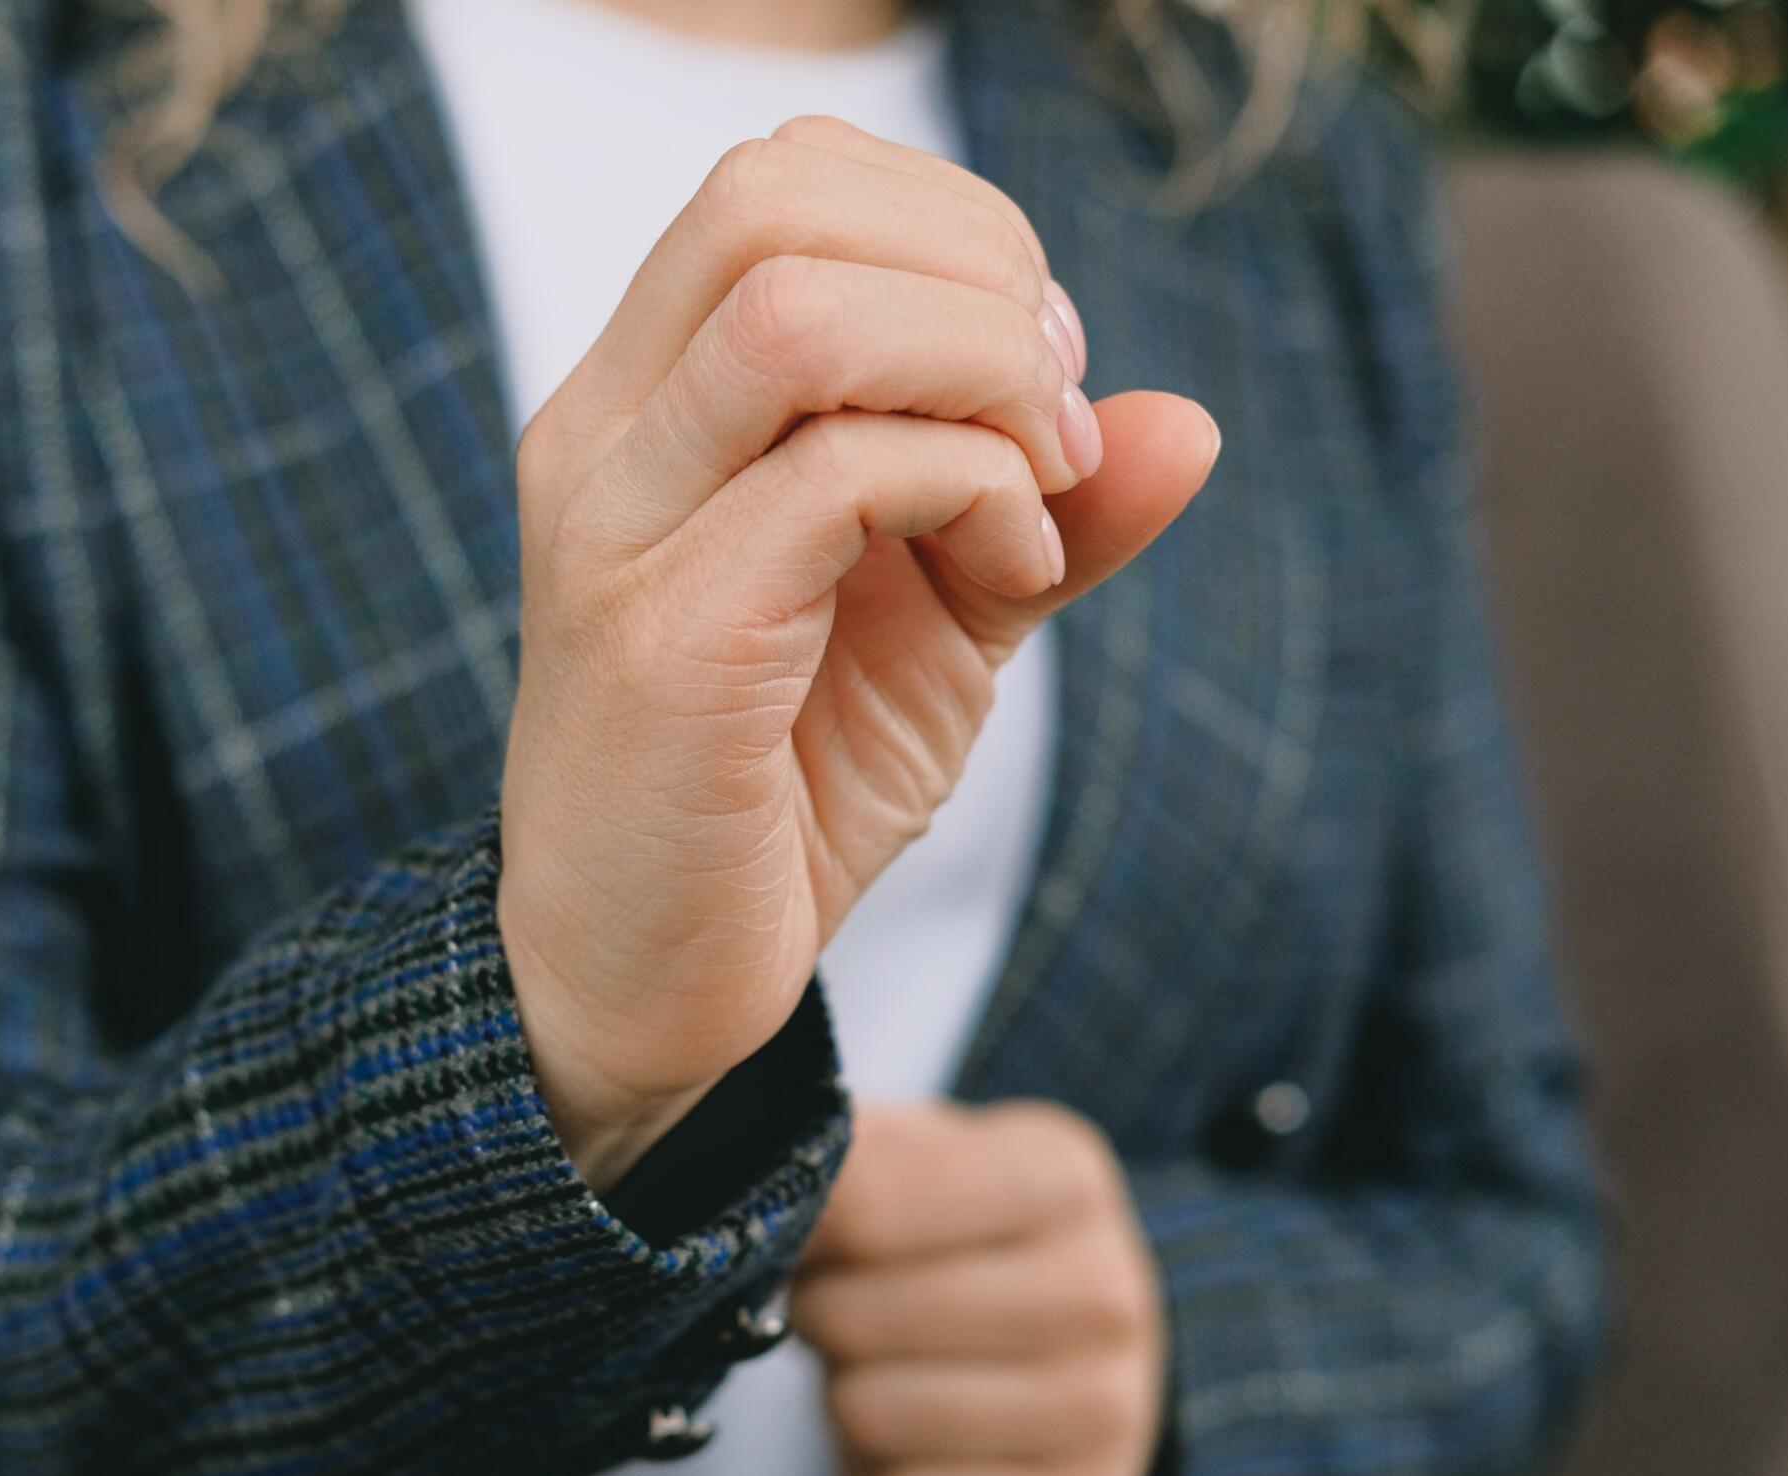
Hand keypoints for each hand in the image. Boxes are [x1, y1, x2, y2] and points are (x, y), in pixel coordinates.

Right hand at [498, 115, 1221, 1185]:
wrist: (640, 985)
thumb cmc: (773, 792)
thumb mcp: (938, 624)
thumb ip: (1044, 508)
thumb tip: (1185, 419)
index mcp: (643, 398)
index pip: (778, 179)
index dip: (946, 222)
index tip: (1037, 360)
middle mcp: (602, 434)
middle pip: (772, 193)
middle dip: (971, 265)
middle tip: (1051, 406)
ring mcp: (615, 528)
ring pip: (795, 308)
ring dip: (974, 366)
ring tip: (1041, 481)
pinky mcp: (663, 638)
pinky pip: (837, 475)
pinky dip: (975, 493)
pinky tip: (1012, 573)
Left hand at [792, 1097, 1168, 1475]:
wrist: (1082, 1328)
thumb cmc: (968, 1227)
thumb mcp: (922, 1153)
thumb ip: (844, 1154)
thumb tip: (771, 1195)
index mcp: (1061, 1176)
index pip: (868, 1208)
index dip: (802, 1230)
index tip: (800, 1234)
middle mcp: (1106, 1291)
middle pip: (859, 1323)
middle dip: (816, 1317)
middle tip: (832, 1308)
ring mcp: (1111, 1408)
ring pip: (871, 1420)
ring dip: (839, 1400)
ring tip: (872, 1368)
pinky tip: (907, 1441)